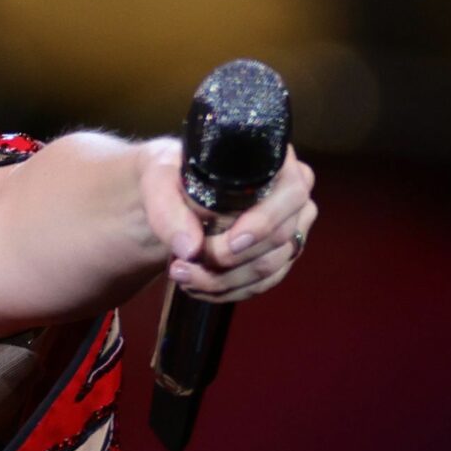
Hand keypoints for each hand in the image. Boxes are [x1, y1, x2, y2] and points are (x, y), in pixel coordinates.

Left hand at [137, 137, 317, 303]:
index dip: (264, 223)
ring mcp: (290, 227)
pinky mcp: (279, 255)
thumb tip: (191, 250)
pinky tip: (197, 285)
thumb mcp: (158, 181)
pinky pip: (262, 283)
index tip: (229, 243)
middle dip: (228, 261)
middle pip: (278, 239)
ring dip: (222, 280)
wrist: (171, 195)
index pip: (290, 194)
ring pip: (269, 268)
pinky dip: (228, 289)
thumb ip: (168, 210)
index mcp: (275, 160)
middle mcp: (291, 194)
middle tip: (182, 266)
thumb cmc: (171, 176)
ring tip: (181, 276)